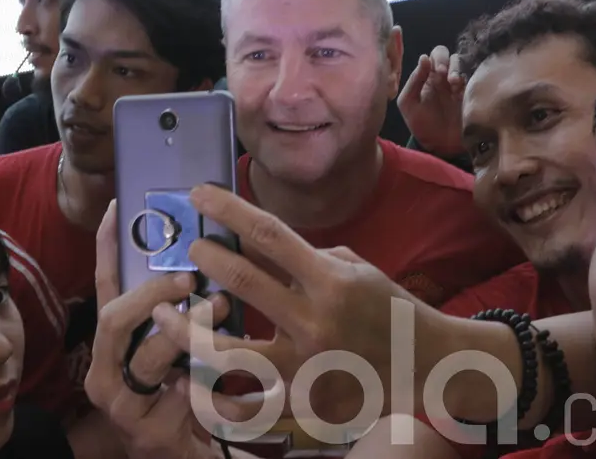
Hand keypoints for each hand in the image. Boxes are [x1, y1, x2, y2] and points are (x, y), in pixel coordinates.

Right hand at [86, 201, 238, 458]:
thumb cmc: (177, 400)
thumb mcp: (171, 352)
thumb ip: (175, 315)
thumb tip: (201, 259)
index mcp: (109, 347)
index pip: (102, 288)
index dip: (108, 248)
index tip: (119, 208)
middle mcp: (105, 374)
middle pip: (114, 319)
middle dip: (152, 294)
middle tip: (188, 278)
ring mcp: (123, 406)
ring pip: (150, 359)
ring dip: (190, 332)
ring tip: (221, 310)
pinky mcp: (149, 435)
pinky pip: (182, 400)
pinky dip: (210, 388)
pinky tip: (234, 386)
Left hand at [152, 186, 449, 433]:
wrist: (429, 364)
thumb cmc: (388, 308)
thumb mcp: (355, 268)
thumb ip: (307, 257)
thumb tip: (255, 243)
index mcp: (329, 279)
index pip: (268, 233)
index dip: (228, 209)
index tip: (199, 194)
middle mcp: (316, 319)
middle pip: (242, 282)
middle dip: (206, 258)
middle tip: (188, 249)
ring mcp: (308, 364)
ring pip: (230, 349)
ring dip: (189, 326)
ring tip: (167, 312)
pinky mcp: (304, 401)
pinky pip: (247, 402)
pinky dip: (215, 393)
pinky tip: (189, 379)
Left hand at [397, 46, 465, 157]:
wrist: (438, 146)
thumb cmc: (421, 124)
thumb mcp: (409, 103)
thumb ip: (414, 81)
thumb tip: (424, 58)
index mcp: (428, 77)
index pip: (435, 55)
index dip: (436, 58)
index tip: (435, 71)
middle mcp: (445, 77)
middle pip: (451, 56)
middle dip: (447, 61)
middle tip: (444, 74)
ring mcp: (460, 85)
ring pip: (463, 65)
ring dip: (457, 69)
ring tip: (453, 82)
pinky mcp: (472, 94)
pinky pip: (474, 79)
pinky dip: (468, 80)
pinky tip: (460, 90)